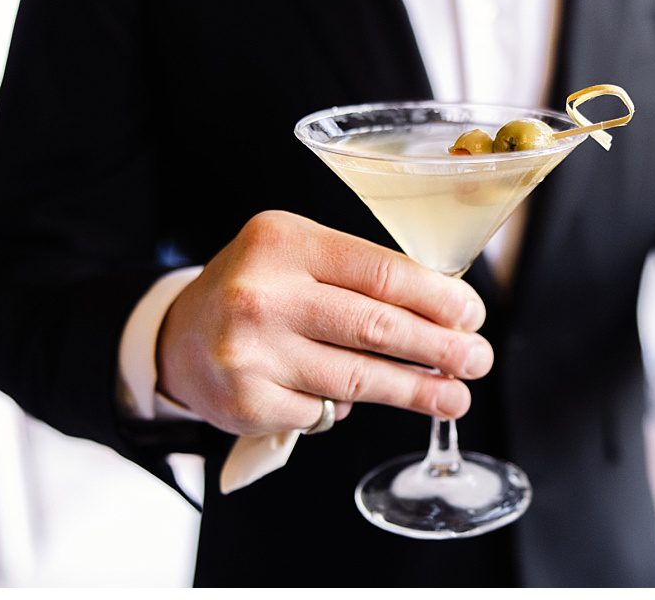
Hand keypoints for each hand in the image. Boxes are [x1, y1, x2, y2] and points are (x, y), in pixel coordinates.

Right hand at [156, 211, 491, 436]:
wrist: (177, 338)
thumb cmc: (255, 293)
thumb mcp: (295, 256)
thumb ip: (356, 275)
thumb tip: (444, 314)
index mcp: (282, 242)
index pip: (379, 271)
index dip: (437, 298)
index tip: (471, 315)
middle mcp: (262, 294)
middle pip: (375, 327)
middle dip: (439, 348)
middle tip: (477, 360)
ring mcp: (251, 352)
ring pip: (356, 378)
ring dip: (415, 391)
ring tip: (454, 398)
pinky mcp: (247, 401)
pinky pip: (321, 412)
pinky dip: (343, 409)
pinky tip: (352, 402)